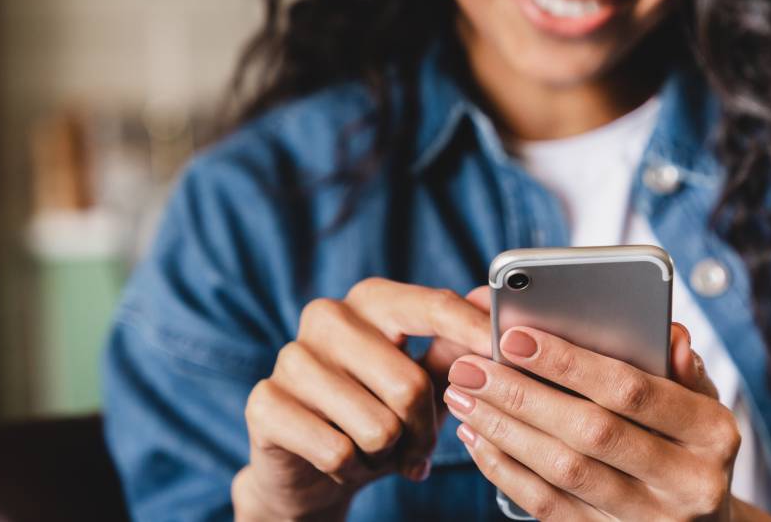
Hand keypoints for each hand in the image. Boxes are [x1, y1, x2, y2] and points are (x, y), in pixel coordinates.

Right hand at [233, 279, 491, 519]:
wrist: (309, 469)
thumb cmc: (377, 413)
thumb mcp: (424, 381)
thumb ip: (456, 347)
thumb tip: (493, 305)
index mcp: (372, 300)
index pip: (432, 306)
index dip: (473, 331)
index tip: (506, 350)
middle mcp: (327, 316)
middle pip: (409, 384)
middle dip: (424, 431)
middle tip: (418, 447)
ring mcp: (291, 357)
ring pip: (377, 426)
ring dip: (387, 454)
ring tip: (375, 451)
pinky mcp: (264, 402)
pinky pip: (337, 451)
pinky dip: (352, 470)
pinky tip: (343, 462)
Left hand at [443, 308, 770, 520]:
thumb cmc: (692, 444)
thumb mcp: (703, 403)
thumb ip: (682, 367)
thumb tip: (670, 333)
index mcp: (712, 434)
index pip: (632, 390)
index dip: (570, 363)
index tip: (515, 337)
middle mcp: (687, 482)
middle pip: (591, 432)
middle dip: (522, 394)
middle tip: (471, 366)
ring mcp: (649, 520)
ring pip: (564, 471)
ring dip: (505, 430)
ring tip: (464, 396)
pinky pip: (549, 507)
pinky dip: (506, 471)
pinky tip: (479, 438)